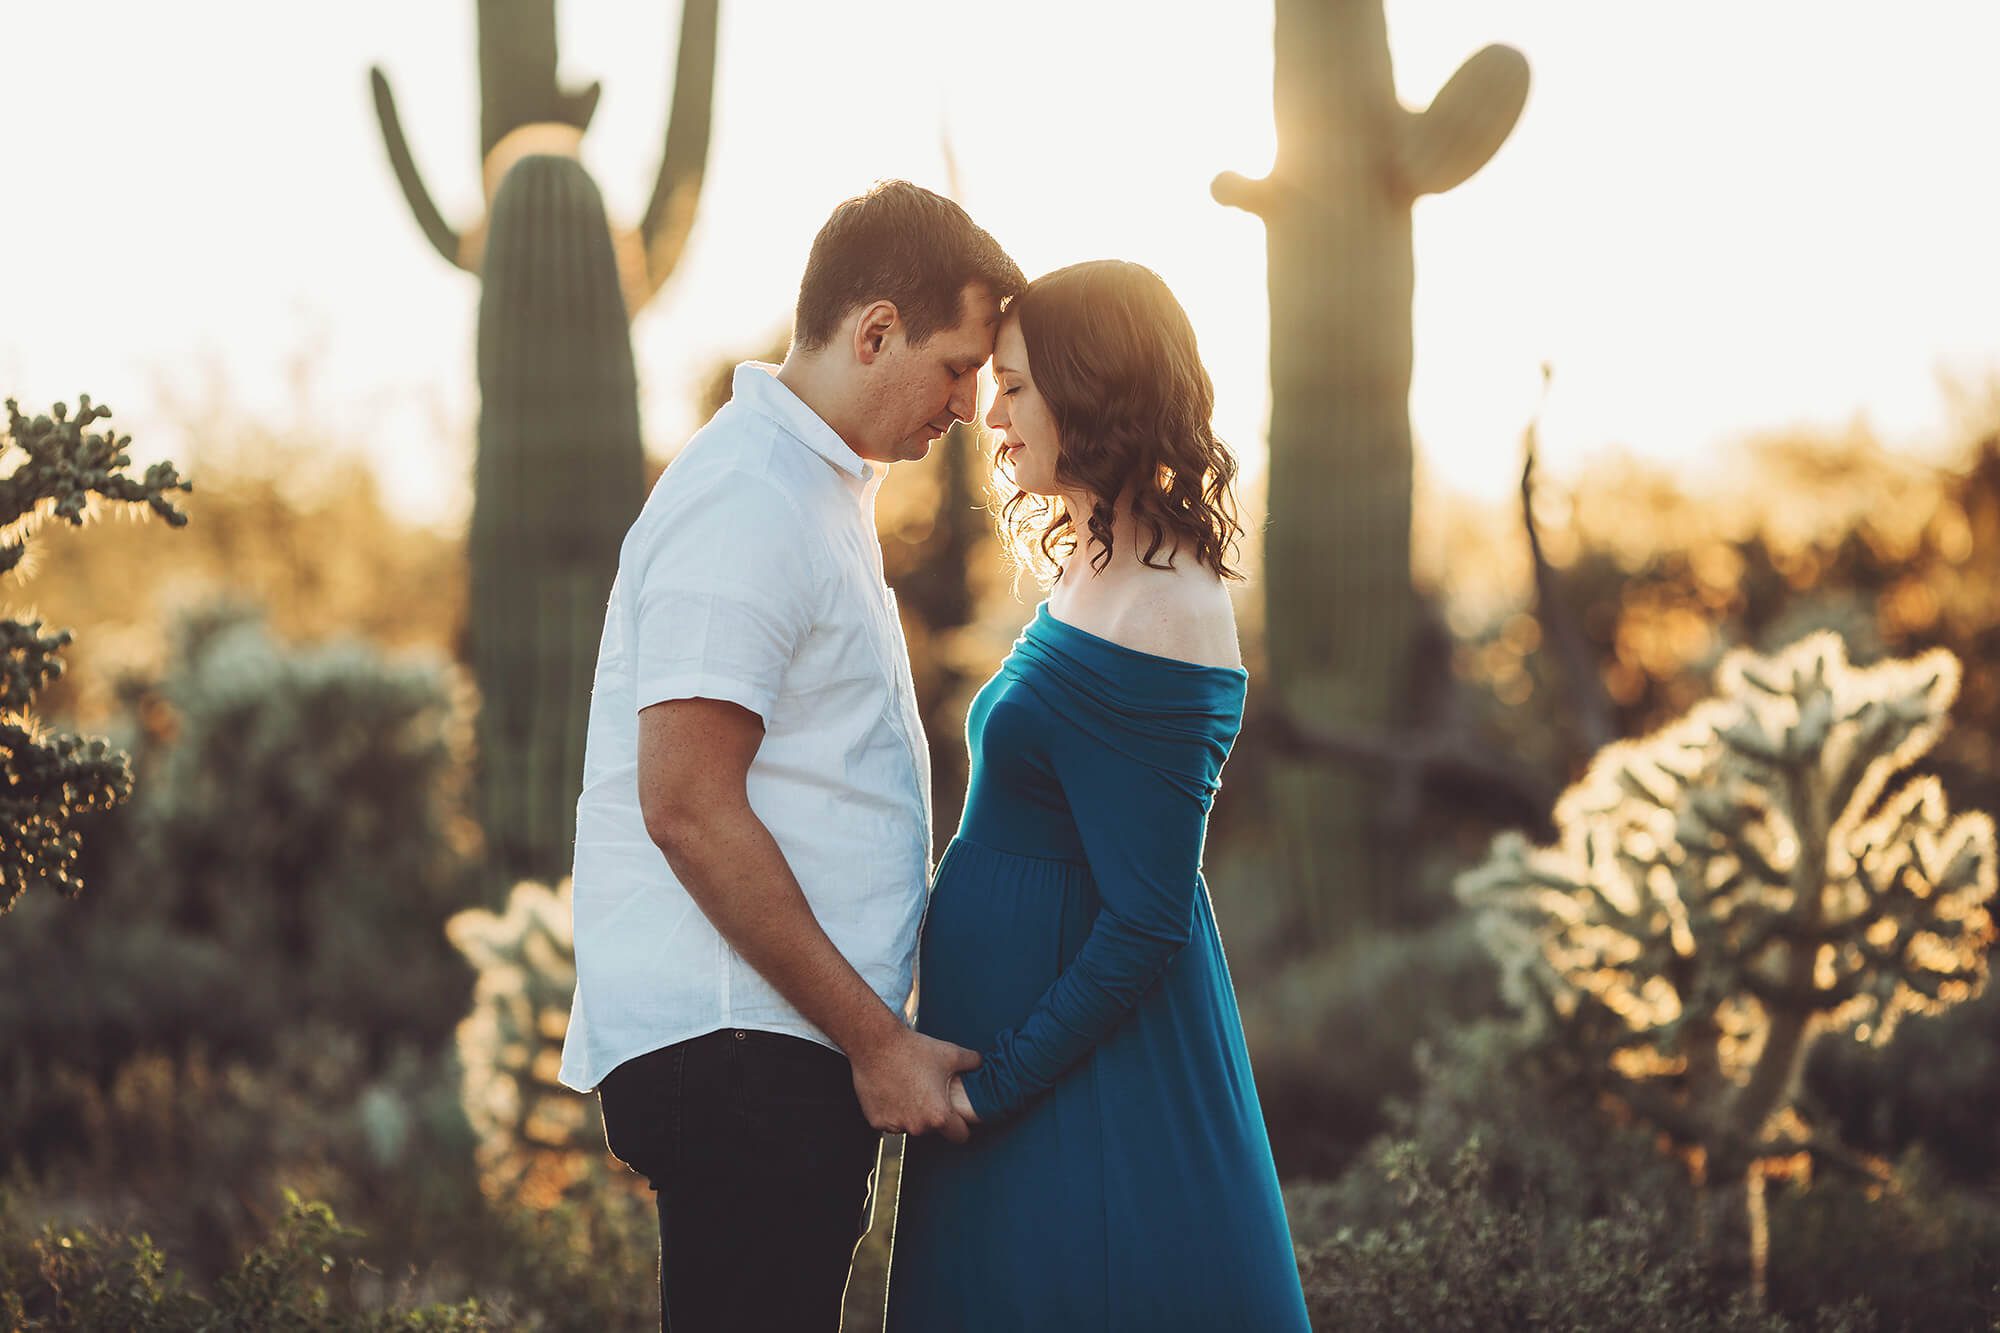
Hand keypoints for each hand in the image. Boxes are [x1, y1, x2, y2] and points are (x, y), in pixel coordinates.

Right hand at [850, 1028, 981, 1142]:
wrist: (875, 1044)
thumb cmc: (913, 1050)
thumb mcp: (950, 1054)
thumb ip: (972, 1062)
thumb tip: (982, 1064)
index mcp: (939, 1116)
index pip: (960, 1136)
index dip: (961, 1126)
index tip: (957, 1117)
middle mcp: (917, 1127)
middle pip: (933, 1130)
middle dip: (933, 1116)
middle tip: (929, 1092)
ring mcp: (894, 1126)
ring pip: (910, 1126)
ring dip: (911, 1114)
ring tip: (908, 1087)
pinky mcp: (876, 1121)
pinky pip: (890, 1121)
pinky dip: (891, 1111)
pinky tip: (891, 1090)